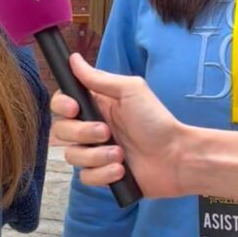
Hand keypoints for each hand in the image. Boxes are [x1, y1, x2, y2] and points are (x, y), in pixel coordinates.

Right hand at [50, 53, 186, 197]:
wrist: (176, 157)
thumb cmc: (156, 120)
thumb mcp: (130, 90)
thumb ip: (98, 78)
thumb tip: (73, 59)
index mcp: (96, 104)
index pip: (61, 103)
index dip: (61, 106)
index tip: (74, 108)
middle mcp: (91, 128)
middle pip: (61, 131)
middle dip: (82, 133)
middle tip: (106, 131)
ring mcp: (96, 152)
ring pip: (72, 156)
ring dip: (96, 155)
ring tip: (120, 154)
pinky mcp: (102, 174)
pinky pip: (85, 177)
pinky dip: (102, 174)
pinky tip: (121, 170)